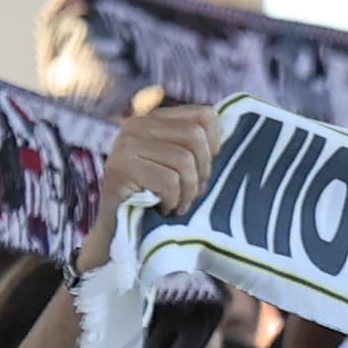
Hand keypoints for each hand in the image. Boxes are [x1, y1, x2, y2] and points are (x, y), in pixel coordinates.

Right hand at [78, 103, 219, 268]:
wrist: (118, 232)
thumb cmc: (156, 199)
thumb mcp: (178, 166)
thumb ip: (196, 146)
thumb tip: (229, 133)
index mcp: (155, 118)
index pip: (204, 115)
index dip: (214, 145)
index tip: (204, 171)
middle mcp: (138, 124)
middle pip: (195, 137)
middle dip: (201, 172)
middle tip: (191, 194)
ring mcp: (126, 143)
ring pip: (184, 160)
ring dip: (187, 191)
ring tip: (177, 204)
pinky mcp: (120, 167)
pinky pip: (168, 180)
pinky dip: (172, 201)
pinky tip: (163, 209)